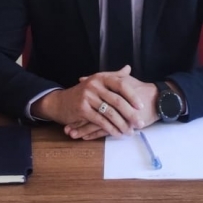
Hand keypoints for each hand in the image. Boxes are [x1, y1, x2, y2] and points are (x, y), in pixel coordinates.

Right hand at [33, 67, 158, 140]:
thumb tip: (128, 68)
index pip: (120, 84)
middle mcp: (94, 85)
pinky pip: (100, 121)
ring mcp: (87, 97)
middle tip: (140, 123)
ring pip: (110, 113)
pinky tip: (117, 134)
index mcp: (101, 77)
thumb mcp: (98, 80)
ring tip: (131, 132)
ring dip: (122, 124)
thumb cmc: (84, 92)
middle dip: (130, 114)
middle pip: (117, 100)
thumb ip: (115, 75)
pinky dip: (111, 129)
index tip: (141, 106)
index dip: (132, 95)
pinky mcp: (82, 109)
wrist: (61, 102)